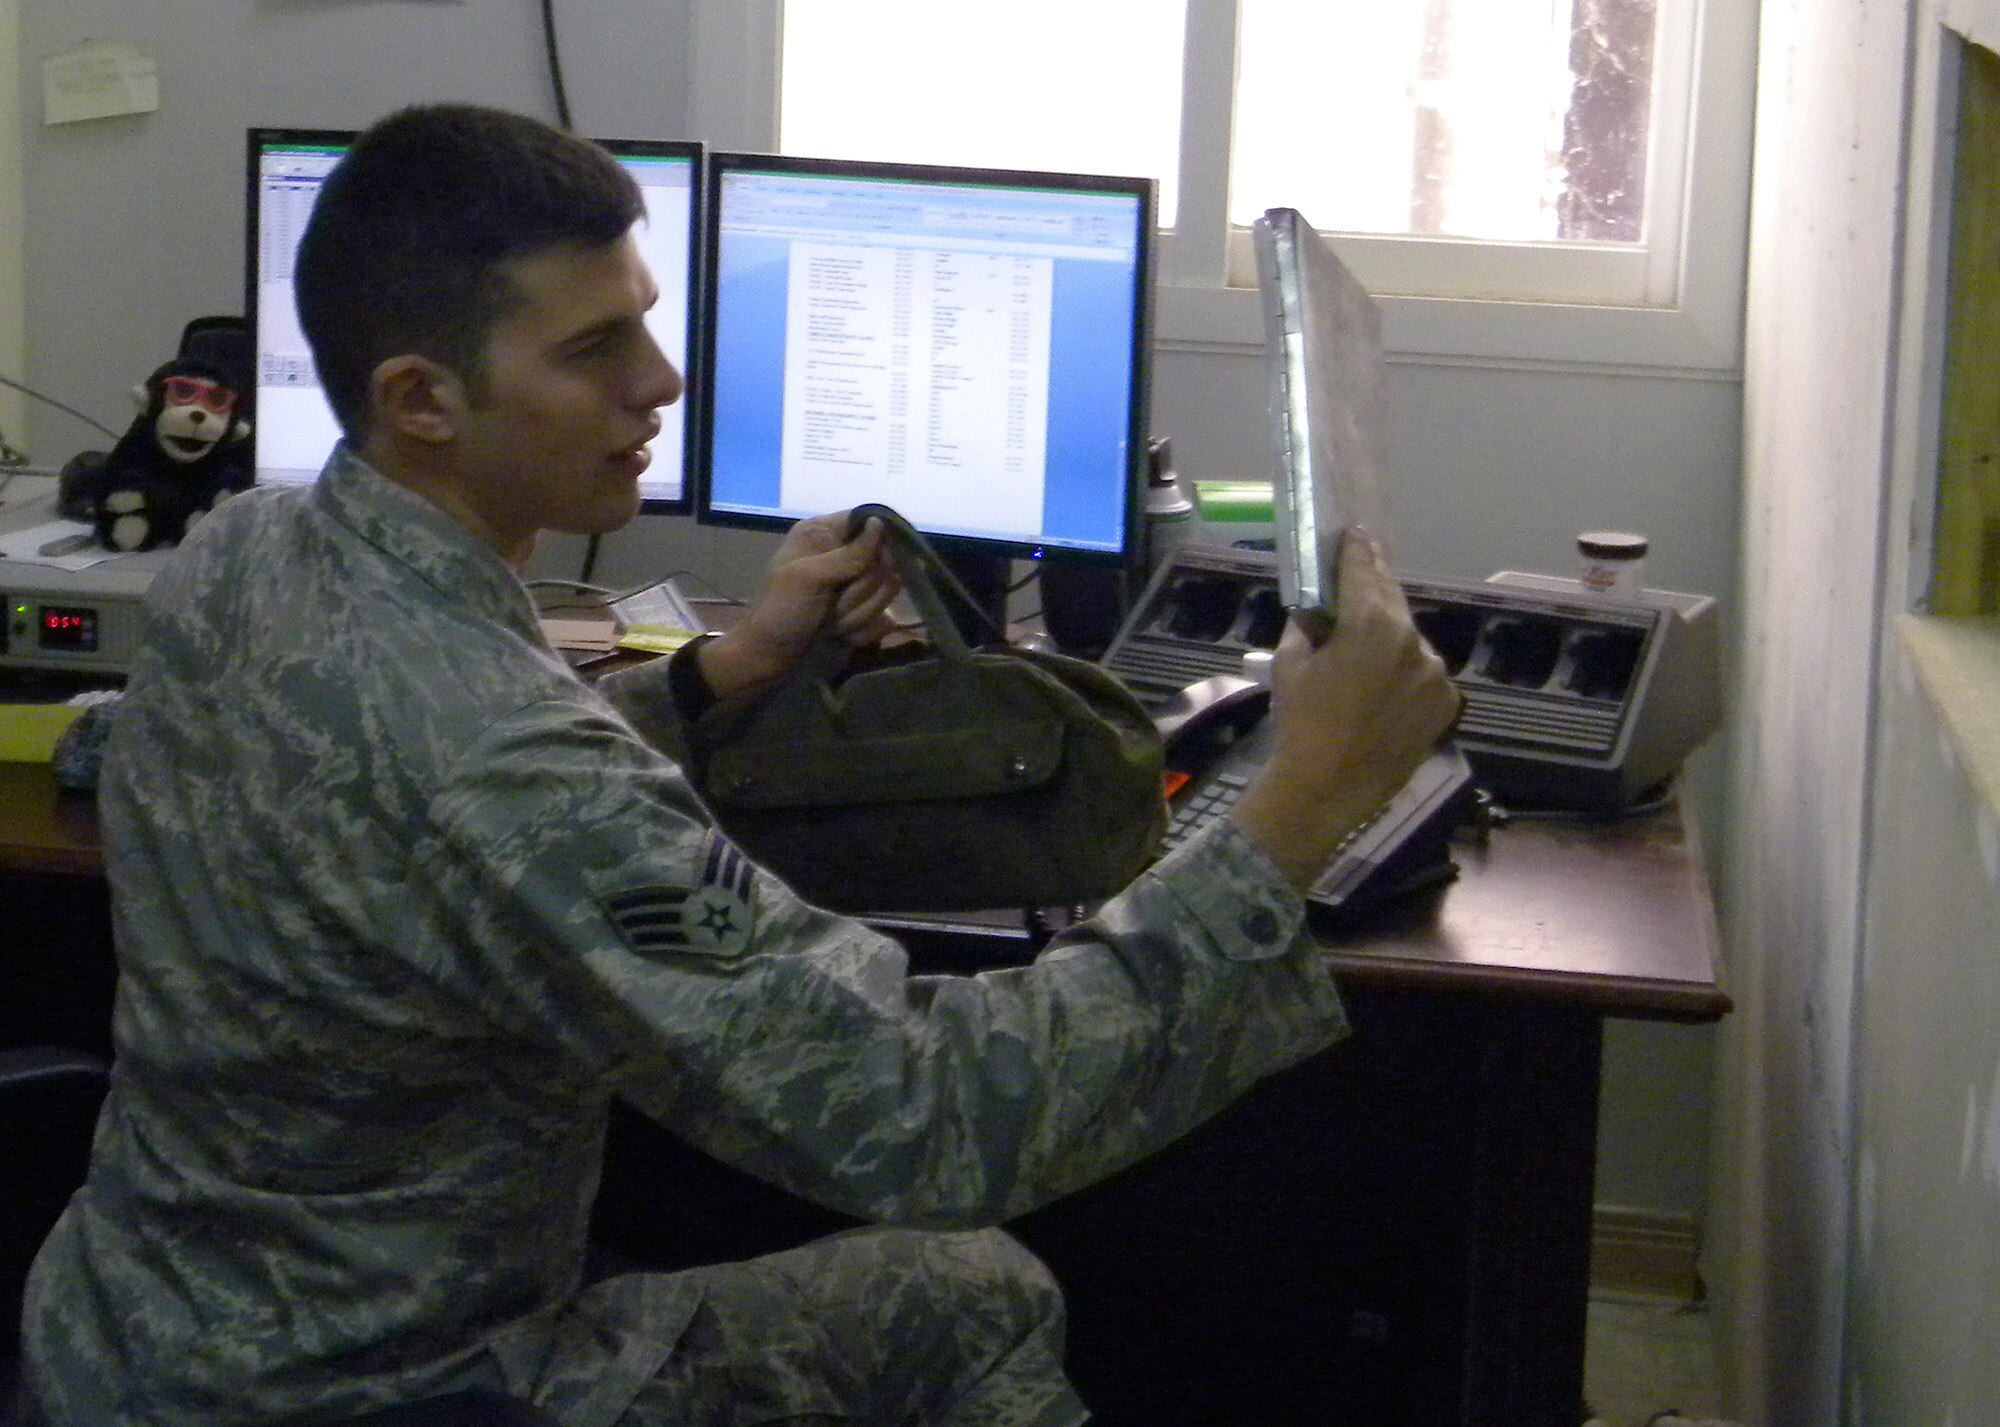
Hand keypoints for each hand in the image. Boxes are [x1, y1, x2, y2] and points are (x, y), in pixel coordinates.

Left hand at [695, 511, 901, 702]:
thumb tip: (880, 523)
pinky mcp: (861, 612)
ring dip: (860, 613)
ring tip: (831, 623)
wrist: (771, 660)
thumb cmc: (782, 613)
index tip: (872, 565)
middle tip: (833, 604)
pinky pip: (883, 617)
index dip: (878, 543)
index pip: (869, 521)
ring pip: (886, 590)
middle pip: (883, 559)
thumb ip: (849, 553)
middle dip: (862, 590)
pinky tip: (840, 636)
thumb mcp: (809, 577)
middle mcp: (841, 554)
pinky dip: (863, 630)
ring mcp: (853, 585)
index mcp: (823, 534)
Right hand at [1230, 535, 1460, 889]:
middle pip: (1392, 599)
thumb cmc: (1299, 722)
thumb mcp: (1289, 664)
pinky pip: (1424, 674)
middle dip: (1373, 589)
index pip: (1364, 568)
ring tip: (1367, 654)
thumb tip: (1316, 610)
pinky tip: (1384, 691)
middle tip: (1359, 580)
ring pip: (1410, 640)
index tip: (1354, 534)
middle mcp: (1412, 639)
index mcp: (1371, 622)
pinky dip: (1407, 673)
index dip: (1356, 549)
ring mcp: (1435, 673)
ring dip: (1390, 637)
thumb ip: (1307, 626)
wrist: (1327, 790)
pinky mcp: (1447, 703)